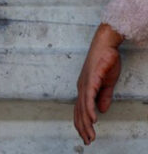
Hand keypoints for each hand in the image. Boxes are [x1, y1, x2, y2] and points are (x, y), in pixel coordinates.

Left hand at [74, 23, 123, 144]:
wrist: (106, 44)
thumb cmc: (106, 61)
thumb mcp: (107, 83)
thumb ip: (103, 97)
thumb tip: (102, 110)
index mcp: (84, 88)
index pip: (80, 110)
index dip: (82, 124)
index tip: (86, 136)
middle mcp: (82, 87)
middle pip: (79, 111)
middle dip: (83, 128)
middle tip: (87, 142)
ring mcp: (85, 83)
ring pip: (83, 107)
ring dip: (86, 123)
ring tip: (89, 135)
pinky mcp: (91, 79)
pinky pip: (89, 97)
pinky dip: (89, 109)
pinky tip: (92, 119)